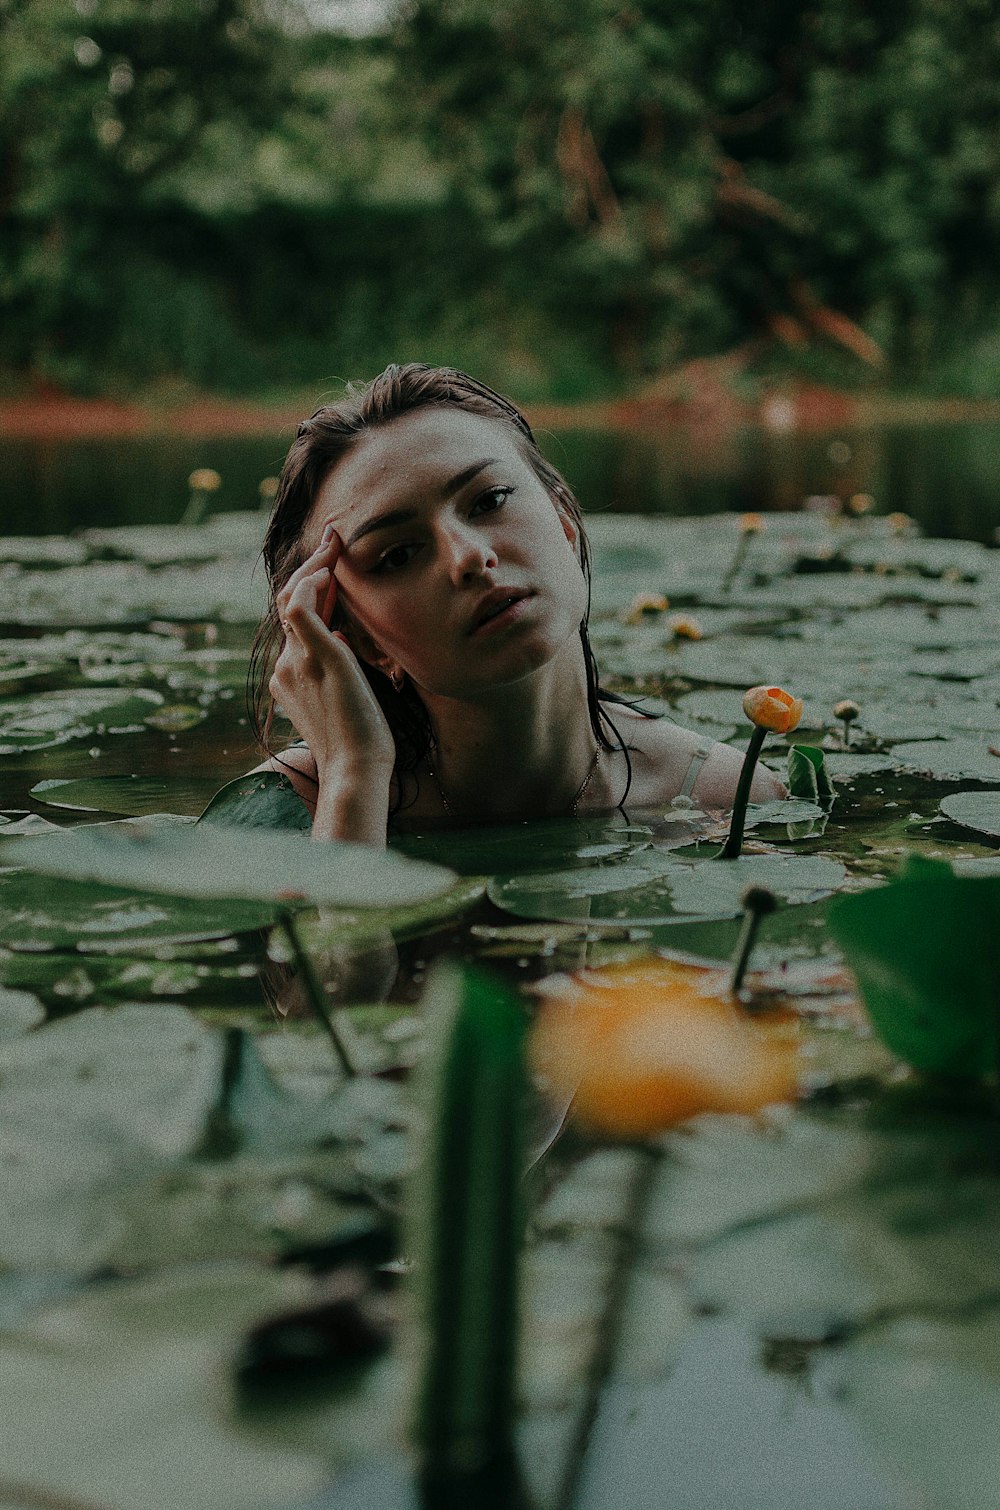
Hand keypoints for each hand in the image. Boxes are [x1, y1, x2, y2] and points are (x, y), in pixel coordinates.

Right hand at [270, 531, 395, 783]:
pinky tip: (332, 571)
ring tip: (336, 545)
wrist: (357, 771)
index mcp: (290, 677)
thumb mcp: (347, 698)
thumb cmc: (362, 746)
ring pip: (291, 598)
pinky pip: (300, 607)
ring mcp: (296, 662)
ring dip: (314, 567)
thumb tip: (344, 638)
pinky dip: (313, 582)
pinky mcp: (316, 658)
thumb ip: (339, 668)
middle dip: (311, 567)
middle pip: (289, 603)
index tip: (333, 567)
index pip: (296, 622)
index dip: (312, 590)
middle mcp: (285, 667)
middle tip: (334, 540)